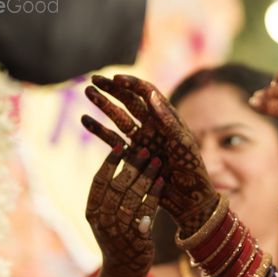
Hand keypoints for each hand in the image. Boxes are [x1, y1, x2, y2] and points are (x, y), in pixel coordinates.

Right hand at [81, 75, 219, 232]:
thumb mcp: (183, 144)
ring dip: (103, 104)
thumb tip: (150, 94)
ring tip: (87, 92)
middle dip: (112, 89)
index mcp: (167, 119)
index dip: (132, 84)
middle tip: (94, 78)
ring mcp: (140, 140)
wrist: (189, 198)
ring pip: (118, 117)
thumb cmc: (192, 170)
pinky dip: (99, 129)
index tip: (115, 79)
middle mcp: (152, 126)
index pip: (147, 93)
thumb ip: (167, 120)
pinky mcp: (131, 156)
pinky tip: (85, 119)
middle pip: (129, 101)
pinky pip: (112, 139)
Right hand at [85, 144, 161, 276]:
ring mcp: (119, 229)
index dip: (109, 162)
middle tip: (144, 149)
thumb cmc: (116, 237)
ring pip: (134, 195)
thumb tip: (119, 162)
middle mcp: (103, 220)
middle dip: (132, 165)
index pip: (98, 181)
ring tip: (156, 160)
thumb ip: (107, 195)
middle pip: (118, 185)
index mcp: (92, 212)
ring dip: (146, 175)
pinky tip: (162, 180)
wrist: (123, 270)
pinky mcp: (137, 236)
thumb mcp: (104, 217)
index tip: (120, 145)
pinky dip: (155, 193)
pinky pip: (147, 209)